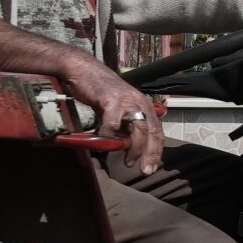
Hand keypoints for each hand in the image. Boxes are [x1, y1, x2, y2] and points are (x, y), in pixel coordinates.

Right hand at [57, 51, 164, 174]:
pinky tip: (104, 142)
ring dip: (134, 148)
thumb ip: (126, 126)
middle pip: (152, 132)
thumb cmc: (101, 92)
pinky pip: (113, 124)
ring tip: (127, 160)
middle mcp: (140, 102)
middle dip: (150, 154)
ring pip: (138, 129)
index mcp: (144, 106)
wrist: (85, 71)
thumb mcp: (119, 110)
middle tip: (145, 170)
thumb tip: (128, 147)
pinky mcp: (112, 100)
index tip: (152, 167)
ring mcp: (127, 101)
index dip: (156, 151)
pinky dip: (109, 136)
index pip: (157, 132)